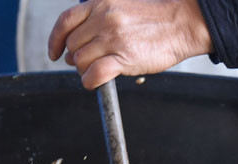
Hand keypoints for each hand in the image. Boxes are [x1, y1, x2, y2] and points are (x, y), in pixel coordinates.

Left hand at [48, 0, 212, 89]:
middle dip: (77, 58)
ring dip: (86, 70)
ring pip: (81, 62)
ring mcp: (112, 38)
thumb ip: (99, 18)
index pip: (65, 22)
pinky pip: (93, 75)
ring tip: (100, 69)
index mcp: (101, 3)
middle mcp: (104, 18)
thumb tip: (78, 43)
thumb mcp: (122, 6)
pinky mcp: (122, 58)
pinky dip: (90, 82)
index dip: (55, 40)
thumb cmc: (156, 19)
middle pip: (73, 46)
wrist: (182, 23)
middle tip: (90, 63)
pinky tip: (96, 82)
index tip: (54, 52)